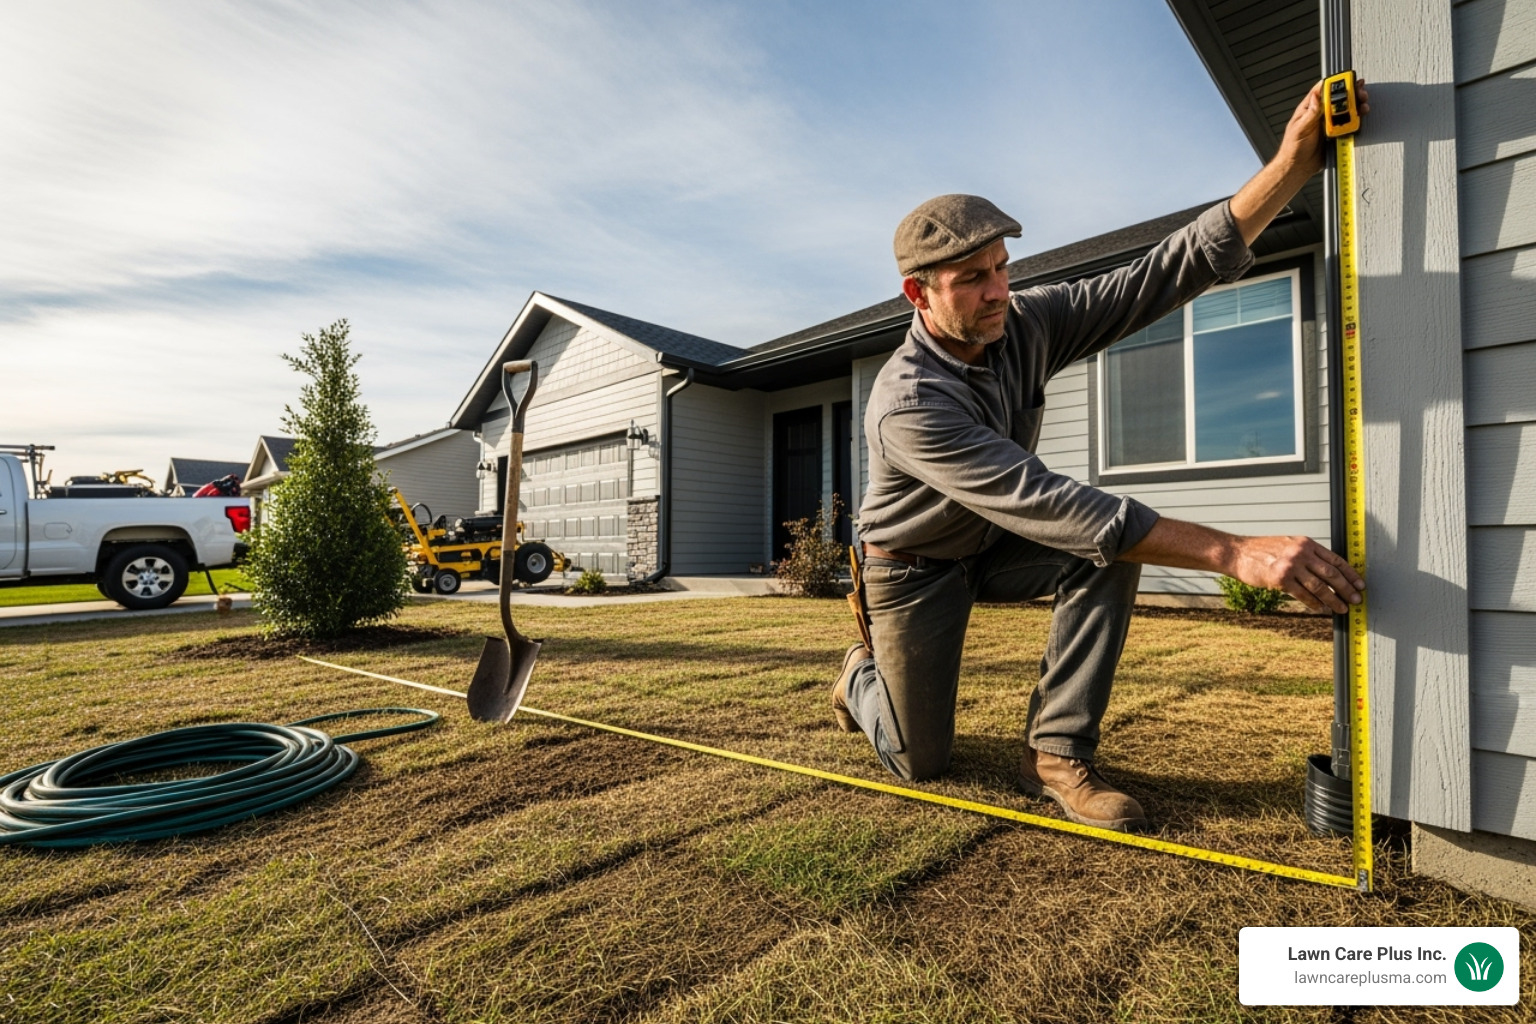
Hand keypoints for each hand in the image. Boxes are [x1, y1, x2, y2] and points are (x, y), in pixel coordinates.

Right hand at [1229, 535, 1364, 613]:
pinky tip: (1321, 609)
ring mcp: (1290, 566)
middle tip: (1356, 600)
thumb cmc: (1262, 551)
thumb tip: (1328, 572)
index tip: (1360, 584)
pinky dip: (1314, 603)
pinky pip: (1303, 594)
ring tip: (1342, 609)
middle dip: (1347, 589)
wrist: (1238, 553)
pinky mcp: (1280, 579)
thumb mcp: (1288, 545)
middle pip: (1331, 573)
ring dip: (1333, 600)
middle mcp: (1301, 553)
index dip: (1350, 574)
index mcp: (1306, 543)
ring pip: (1319, 586)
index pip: (1335, 559)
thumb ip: (1307, 555)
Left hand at [1279, 78, 1372, 176]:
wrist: (1299, 166)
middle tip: (1360, 91)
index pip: (1322, 90)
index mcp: (1310, 108)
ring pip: (1347, 108)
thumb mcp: (1299, 129)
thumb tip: (1316, 97)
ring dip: (1357, 103)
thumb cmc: (1293, 148)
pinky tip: (1362, 115)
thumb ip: (1309, 114)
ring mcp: (1330, 122)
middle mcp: (1321, 113)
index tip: (1346, 79)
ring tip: (1363, 103)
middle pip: (1339, 97)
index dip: (1335, 82)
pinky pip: (1349, 122)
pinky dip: (1357, 117)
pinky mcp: (1337, 132)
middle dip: (1351, 91)